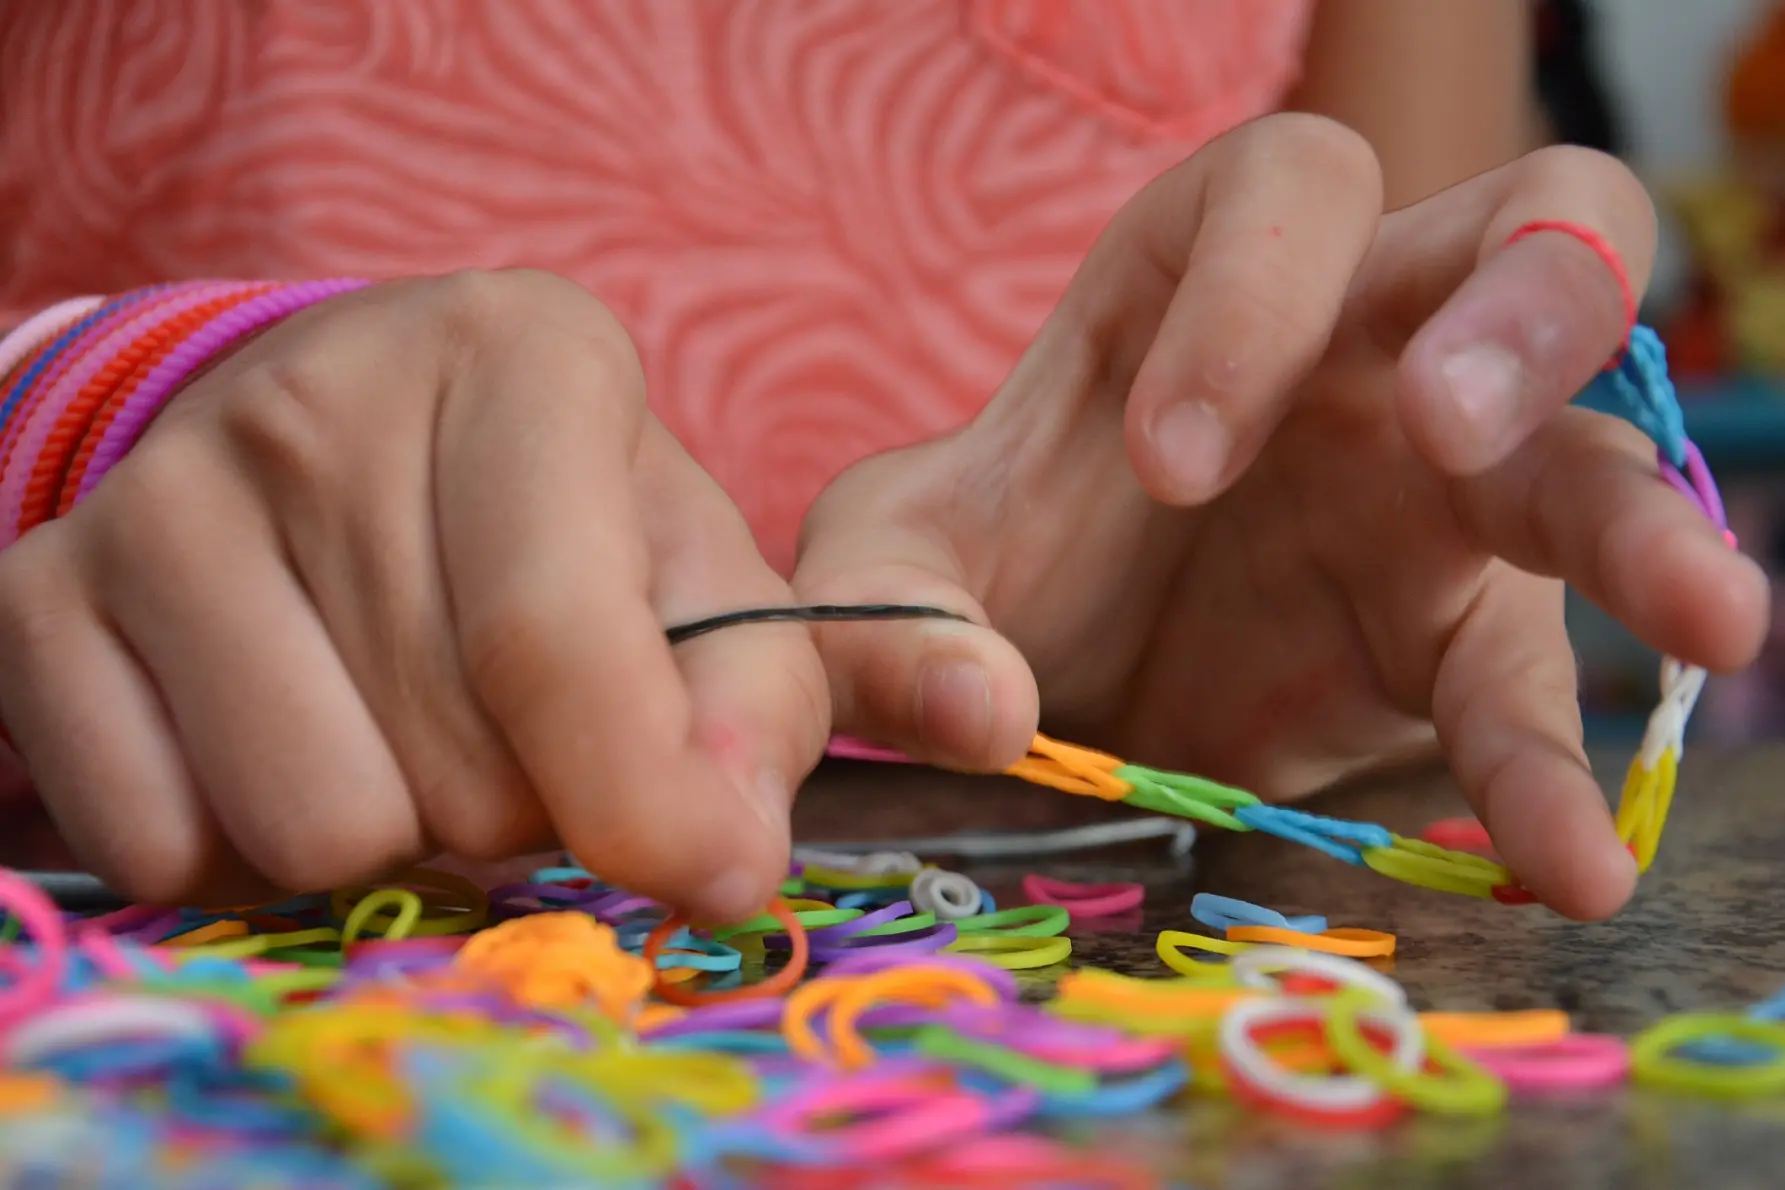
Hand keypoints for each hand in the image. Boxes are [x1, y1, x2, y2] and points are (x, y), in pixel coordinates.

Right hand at [0, 271, 828, 917]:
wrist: (365, 440)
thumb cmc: (568, 525)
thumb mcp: (705, 580)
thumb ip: (751, 713)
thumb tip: (726, 867)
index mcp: (518, 355)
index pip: (553, 635)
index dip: (640, 800)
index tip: (706, 872)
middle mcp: (315, 398)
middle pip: (448, 767)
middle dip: (517, 804)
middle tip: (514, 730)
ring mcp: (155, 492)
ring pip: (305, 828)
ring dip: (393, 834)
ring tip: (411, 736)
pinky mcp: (40, 596)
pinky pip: (164, 846)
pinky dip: (250, 853)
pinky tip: (295, 748)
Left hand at [793, 116, 1768, 919]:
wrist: (1036, 684)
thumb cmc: (979, 566)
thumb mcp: (892, 564)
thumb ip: (886, 609)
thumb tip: (977, 711)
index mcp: (1208, 272)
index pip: (1286, 194)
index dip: (1251, 295)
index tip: (1168, 465)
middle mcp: (1356, 350)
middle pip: (1529, 234)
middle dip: (1520, 310)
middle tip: (1440, 423)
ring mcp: (1433, 489)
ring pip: (1595, 448)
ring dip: (1646, 525)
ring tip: (1709, 614)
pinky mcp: (1453, 637)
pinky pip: (1530, 685)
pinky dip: (1555, 773)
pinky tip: (1577, 864)